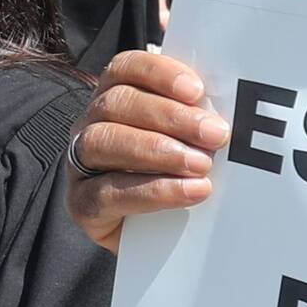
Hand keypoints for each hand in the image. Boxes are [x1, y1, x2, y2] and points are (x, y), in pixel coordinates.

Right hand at [65, 47, 223, 252]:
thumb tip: (226, 97)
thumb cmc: (175, 176)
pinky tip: (190, 192)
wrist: (157, 238)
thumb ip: (197, 115)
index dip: (159, 73)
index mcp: (114, 97)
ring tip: (201, 165)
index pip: (126, 68)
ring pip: (103, 142)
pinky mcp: (80, 204)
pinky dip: (153, 190)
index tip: (197, 90)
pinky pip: (107, 192)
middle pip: (117, 103)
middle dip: (170, 116)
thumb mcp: (188, 140)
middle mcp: (90, 124)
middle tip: (215, 134)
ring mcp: (79, 164)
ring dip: (157, 150)